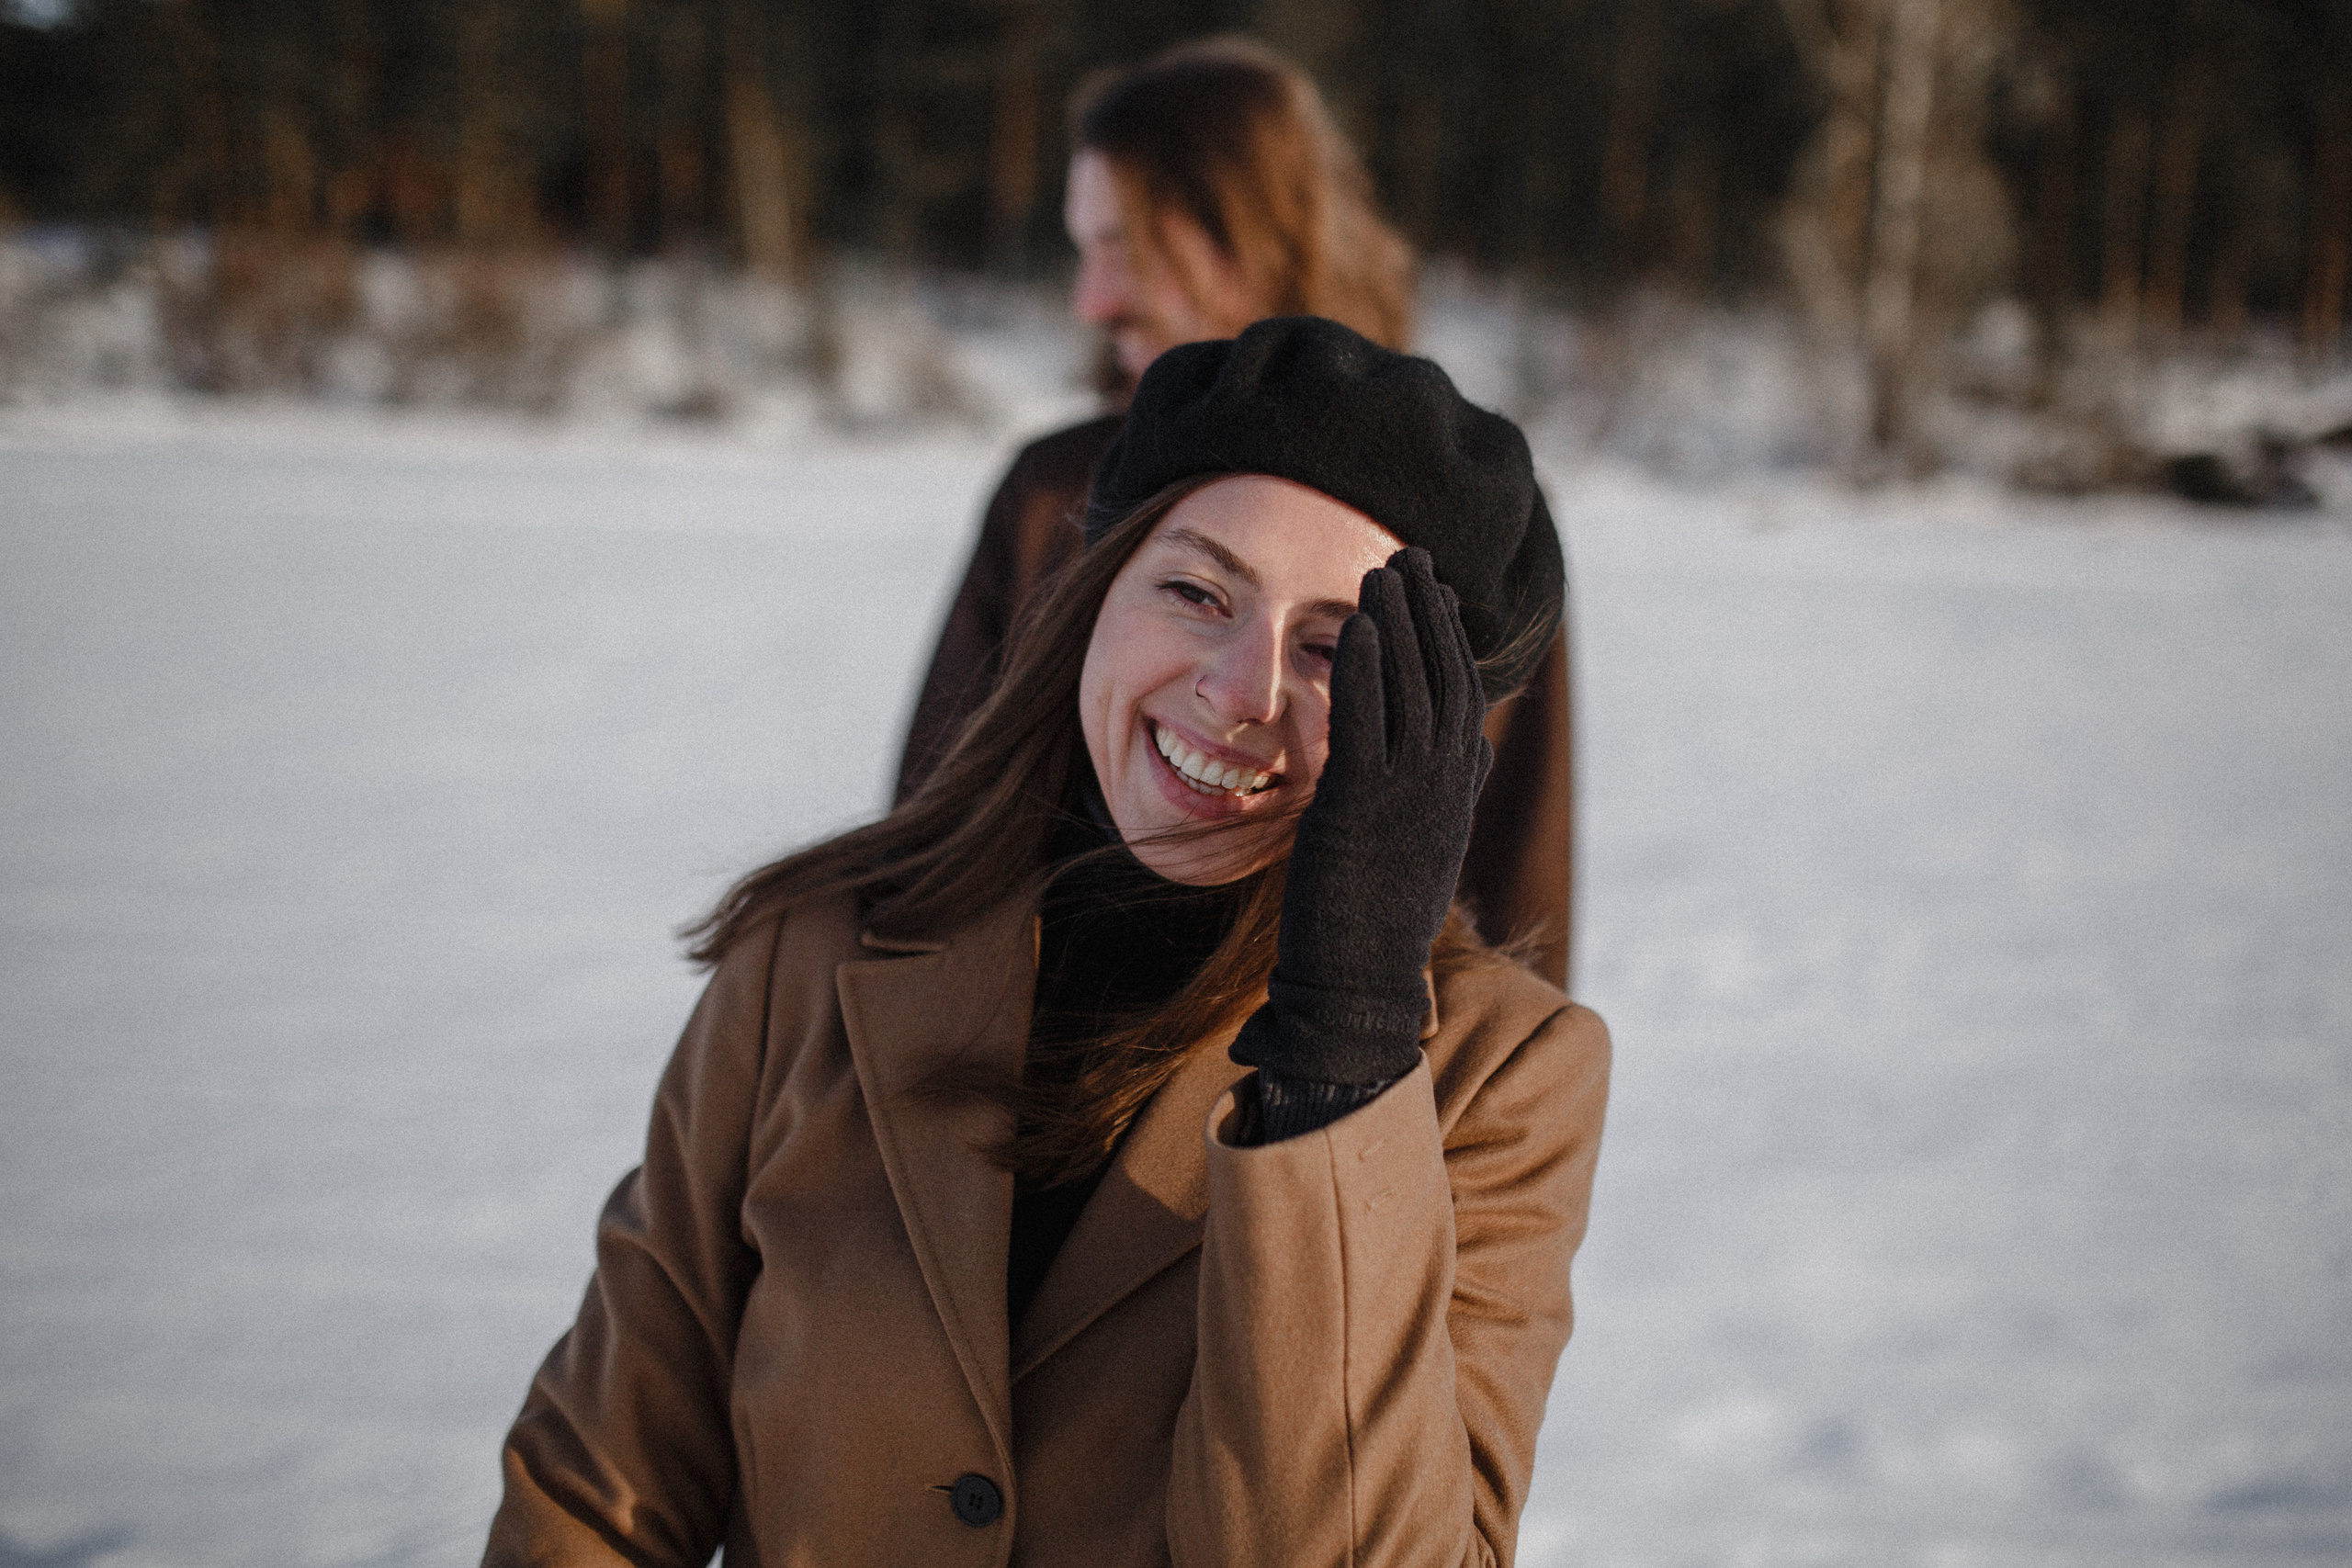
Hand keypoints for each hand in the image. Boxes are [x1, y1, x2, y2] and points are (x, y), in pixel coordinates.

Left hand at [1230, 547, 1491, 1085]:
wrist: (1360, 978)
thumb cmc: (1383, 912)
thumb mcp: (1432, 840)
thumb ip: (1455, 787)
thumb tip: (1479, 747)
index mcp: (1457, 787)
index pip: (1463, 692)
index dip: (1450, 636)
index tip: (1436, 589)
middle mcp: (1442, 783)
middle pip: (1443, 675)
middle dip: (1427, 610)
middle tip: (1410, 554)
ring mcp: (1406, 792)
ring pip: (1409, 688)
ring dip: (1396, 623)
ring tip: (1383, 570)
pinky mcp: (1360, 804)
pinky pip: (1365, 719)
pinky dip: (1363, 668)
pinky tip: (1354, 626)